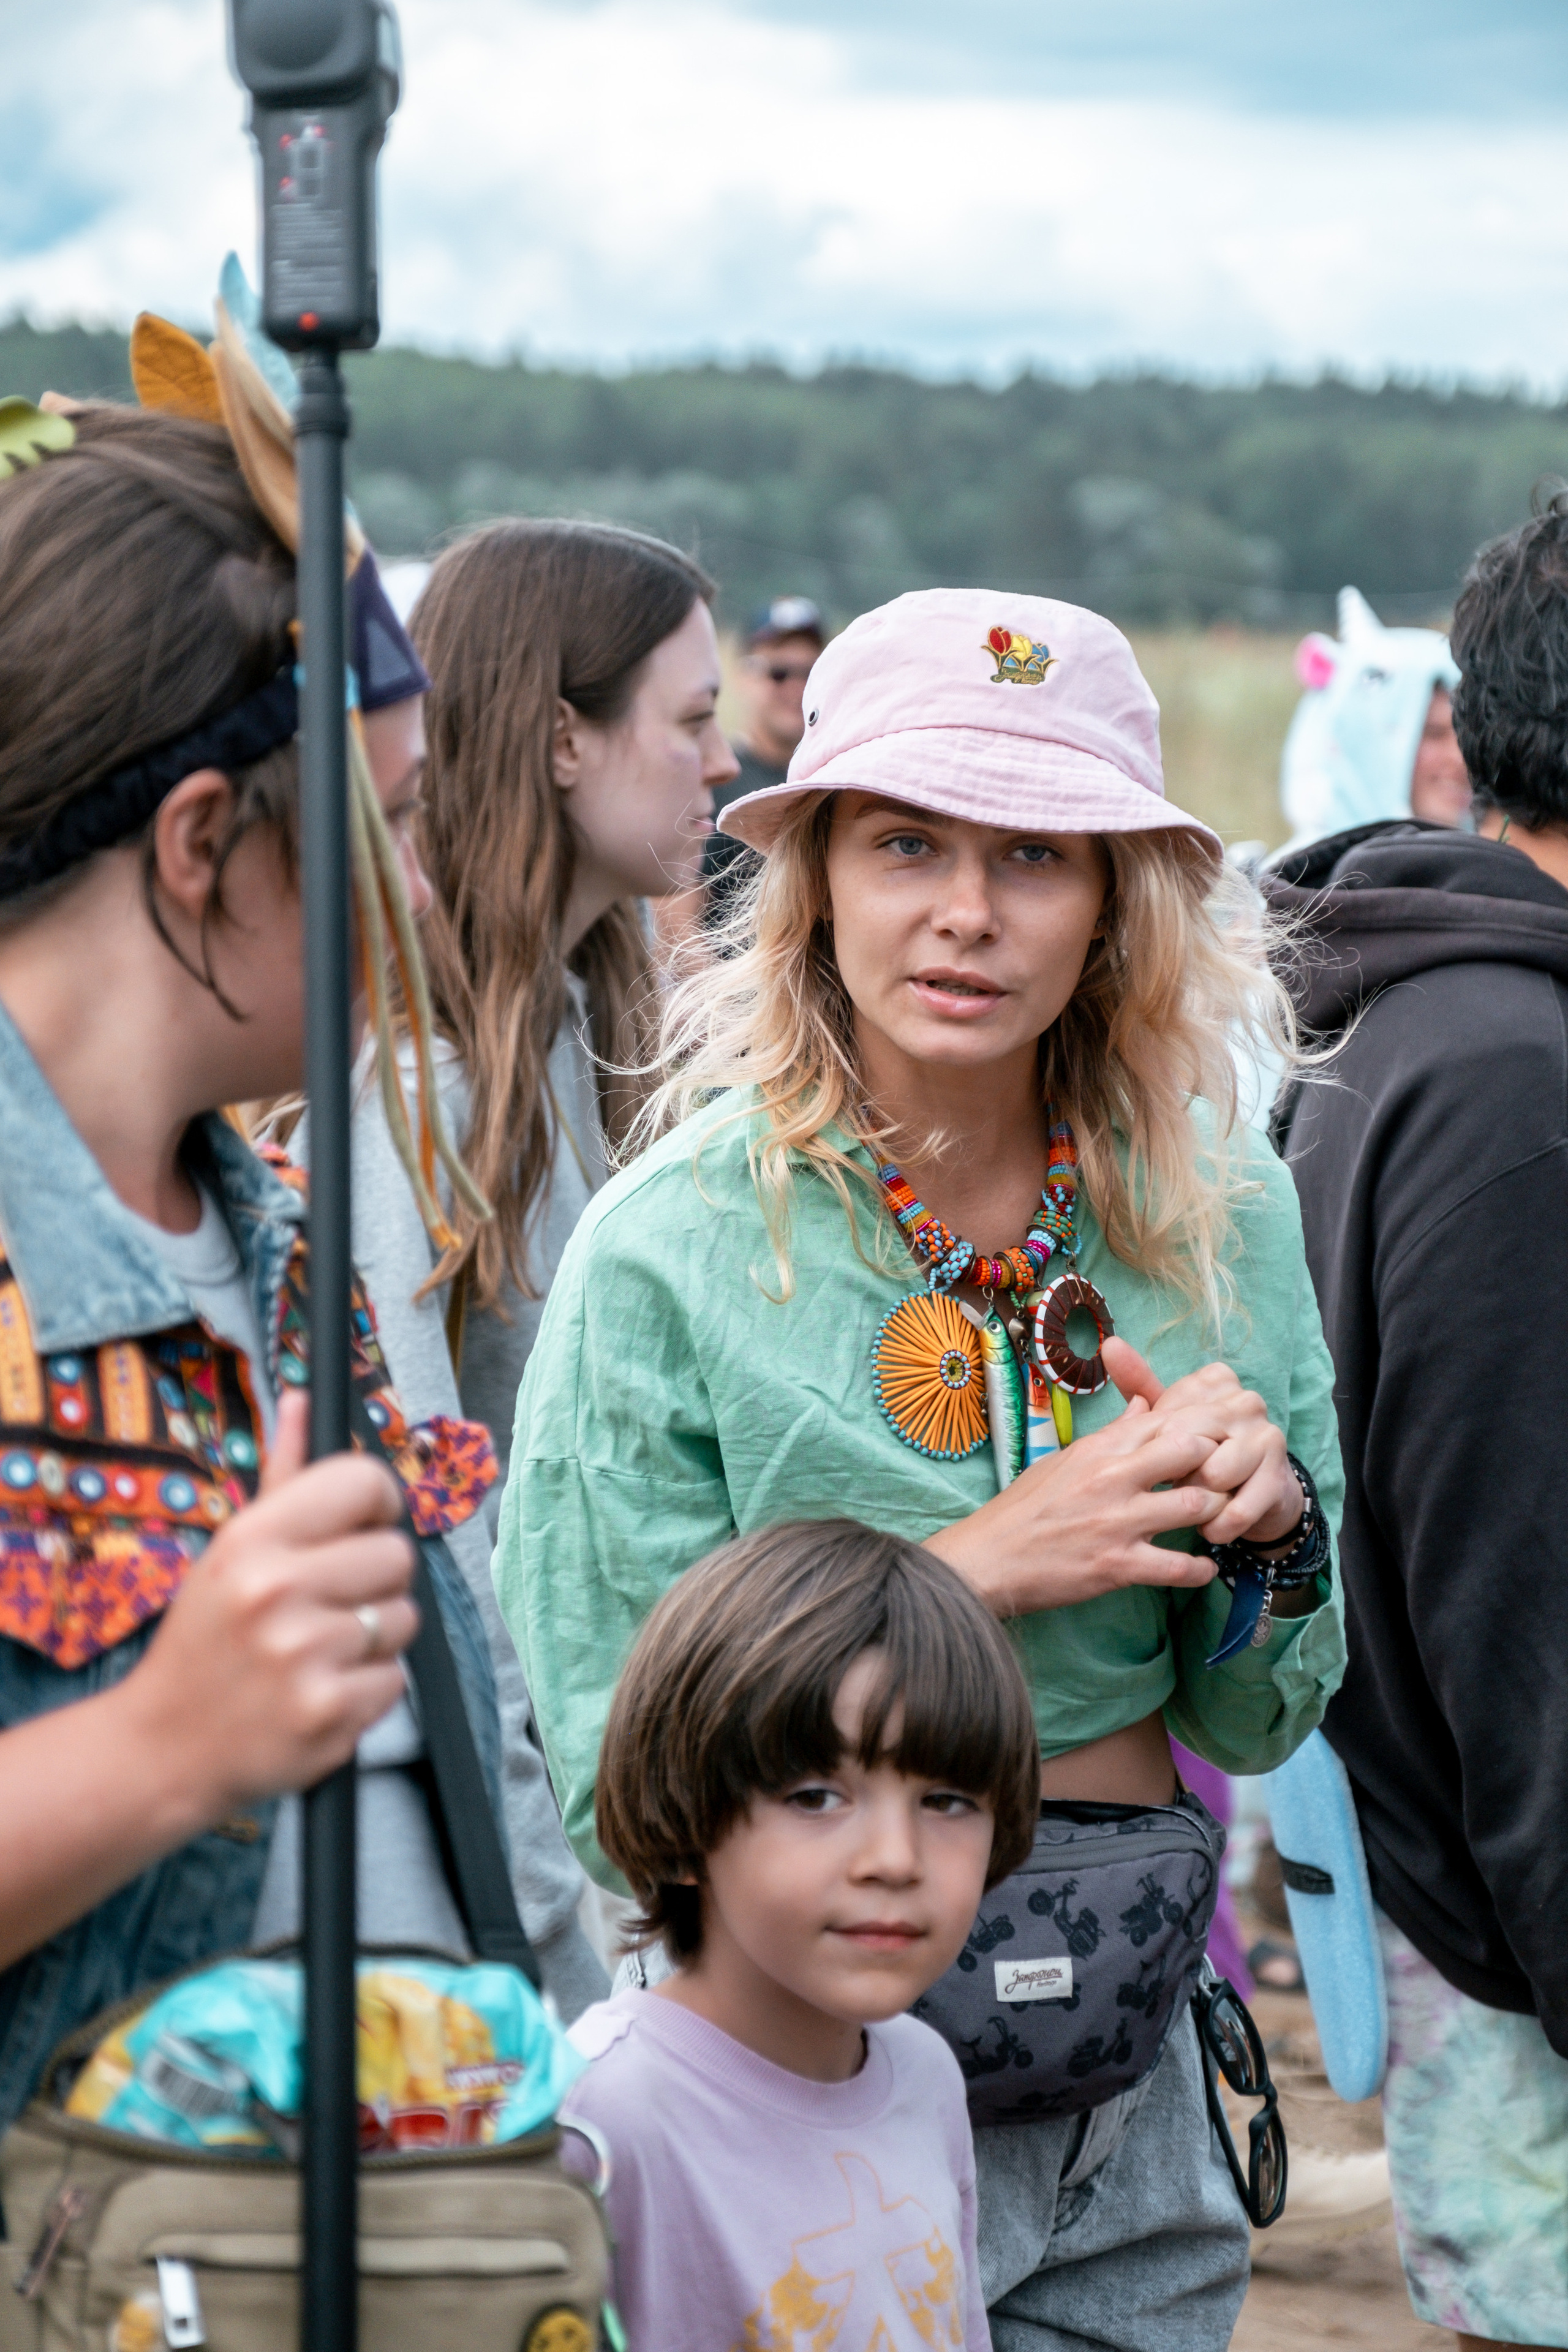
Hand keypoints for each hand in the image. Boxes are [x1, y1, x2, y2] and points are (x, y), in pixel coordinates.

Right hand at [118, 1390, 418, 1825]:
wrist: (162, 1749)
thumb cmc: (204, 1642)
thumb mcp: (229, 1550)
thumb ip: (280, 1475)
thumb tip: (305, 1398)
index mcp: (253, 1540)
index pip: (364, 1483)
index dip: (377, 1503)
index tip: (364, 1524)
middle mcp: (277, 1591)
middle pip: (398, 1555)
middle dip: (373, 1580)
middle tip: (327, 1604)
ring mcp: (305, 1656)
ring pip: (404, 1618)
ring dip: (372, 1637)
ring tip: (317, 1651)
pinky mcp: (331, 1714)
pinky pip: (396, 1679)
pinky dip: (369, 1689)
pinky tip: (320, 1690)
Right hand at [924, 1398, 1223, 1615]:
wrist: (989, 1558)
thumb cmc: (1024, 1509)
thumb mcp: (1064, 1460)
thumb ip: (1111, 1435)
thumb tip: (1144, 1406)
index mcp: (1098, 1449)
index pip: (1166, 1419)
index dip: (1201, 1426)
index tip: (1215, 1439)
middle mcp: (1111, 1479)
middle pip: (1191, 1451)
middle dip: (1217, 1462)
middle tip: (1225, 1478)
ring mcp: (1116, 1522)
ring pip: (1194, 1505)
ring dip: (1215, 1515)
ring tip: (1218, 1522)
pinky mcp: (1116, 1565)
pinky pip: (1177, 1567)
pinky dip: (1200, 1571)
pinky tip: (1204, 1569)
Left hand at [1102, 1338, 1301, 1547]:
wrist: (1256, 1497)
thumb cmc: (1202, 1454)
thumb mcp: (1167, 1420)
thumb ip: (1139, 1384)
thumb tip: (1111, 1345)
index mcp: (1216, 1380)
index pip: (1168, 1418)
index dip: (1158, 1451)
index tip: (1165, 1459)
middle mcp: (1245, 1400)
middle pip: (1186, 1445)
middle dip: (1177, 1476)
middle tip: (1180, 1485)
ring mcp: (1266, 1435)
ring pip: (1211, 1476)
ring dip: (1198, 1502)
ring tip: (1201, 1502)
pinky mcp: (1278, 1476)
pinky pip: (1234, 1509)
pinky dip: (1218, 1526)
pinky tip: (1215, 1526)